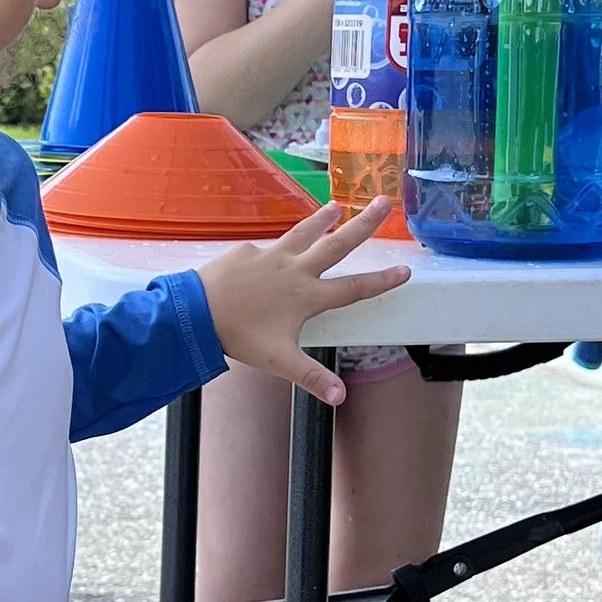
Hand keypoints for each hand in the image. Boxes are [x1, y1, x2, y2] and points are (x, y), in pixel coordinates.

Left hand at [196, 196, 413, 404]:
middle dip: (363, 224)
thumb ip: (311, 377)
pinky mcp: (245, 252)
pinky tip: (267, 253)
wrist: (196, 312)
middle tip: (384, 203)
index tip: (405, 269)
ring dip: (321, 219)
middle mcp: (294, 270)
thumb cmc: (239, 337)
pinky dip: (270, 250)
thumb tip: (340, 398)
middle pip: (336, 244)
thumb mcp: (279, 361)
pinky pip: (263, 250)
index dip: (381, 281)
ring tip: (335, 205)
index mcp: (307, 296)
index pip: (353, 288)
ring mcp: (269, 257)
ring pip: (302, 234)